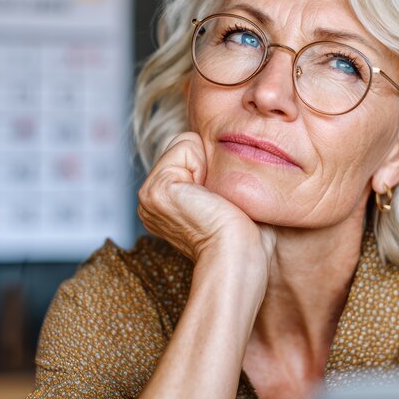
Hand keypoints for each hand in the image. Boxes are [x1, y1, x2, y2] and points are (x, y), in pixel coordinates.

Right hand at [137, 132, 273, 268]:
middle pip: (189, 144)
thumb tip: (236, 152)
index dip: (217, 166)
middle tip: (221, 202)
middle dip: (213, 163)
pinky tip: (209, 198)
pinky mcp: (155, 190)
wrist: (240, 257)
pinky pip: (186, 145)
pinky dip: (206, 165)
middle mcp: (152, 200)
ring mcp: (149, 195)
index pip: (193, 152)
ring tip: (216, 200)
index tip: (223, 201)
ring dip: (212, 165)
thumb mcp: (232, 199)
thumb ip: (222, 174)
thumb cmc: (249, 238)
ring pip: (188, 142)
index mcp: (167, 203)